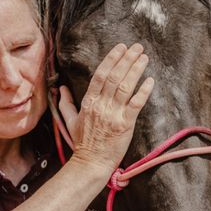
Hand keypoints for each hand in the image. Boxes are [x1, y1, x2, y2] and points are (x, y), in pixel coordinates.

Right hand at [57, 43, 154, 174]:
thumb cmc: (82, 143)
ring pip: (125, 86)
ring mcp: (113, 114)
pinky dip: (143, 91)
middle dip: (127, 59)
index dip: (111, 59)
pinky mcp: (125, 125)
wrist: (91, 163)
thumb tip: (60, 88)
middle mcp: (101, 105)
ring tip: (144, 57)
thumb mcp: (69, 121)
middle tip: (137, 47)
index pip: (100, 75)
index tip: (121, 48)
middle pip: (114, 76)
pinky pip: (135, 104)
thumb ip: (66, 103)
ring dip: (136, 70)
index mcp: (88, 102)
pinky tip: (150, 80)